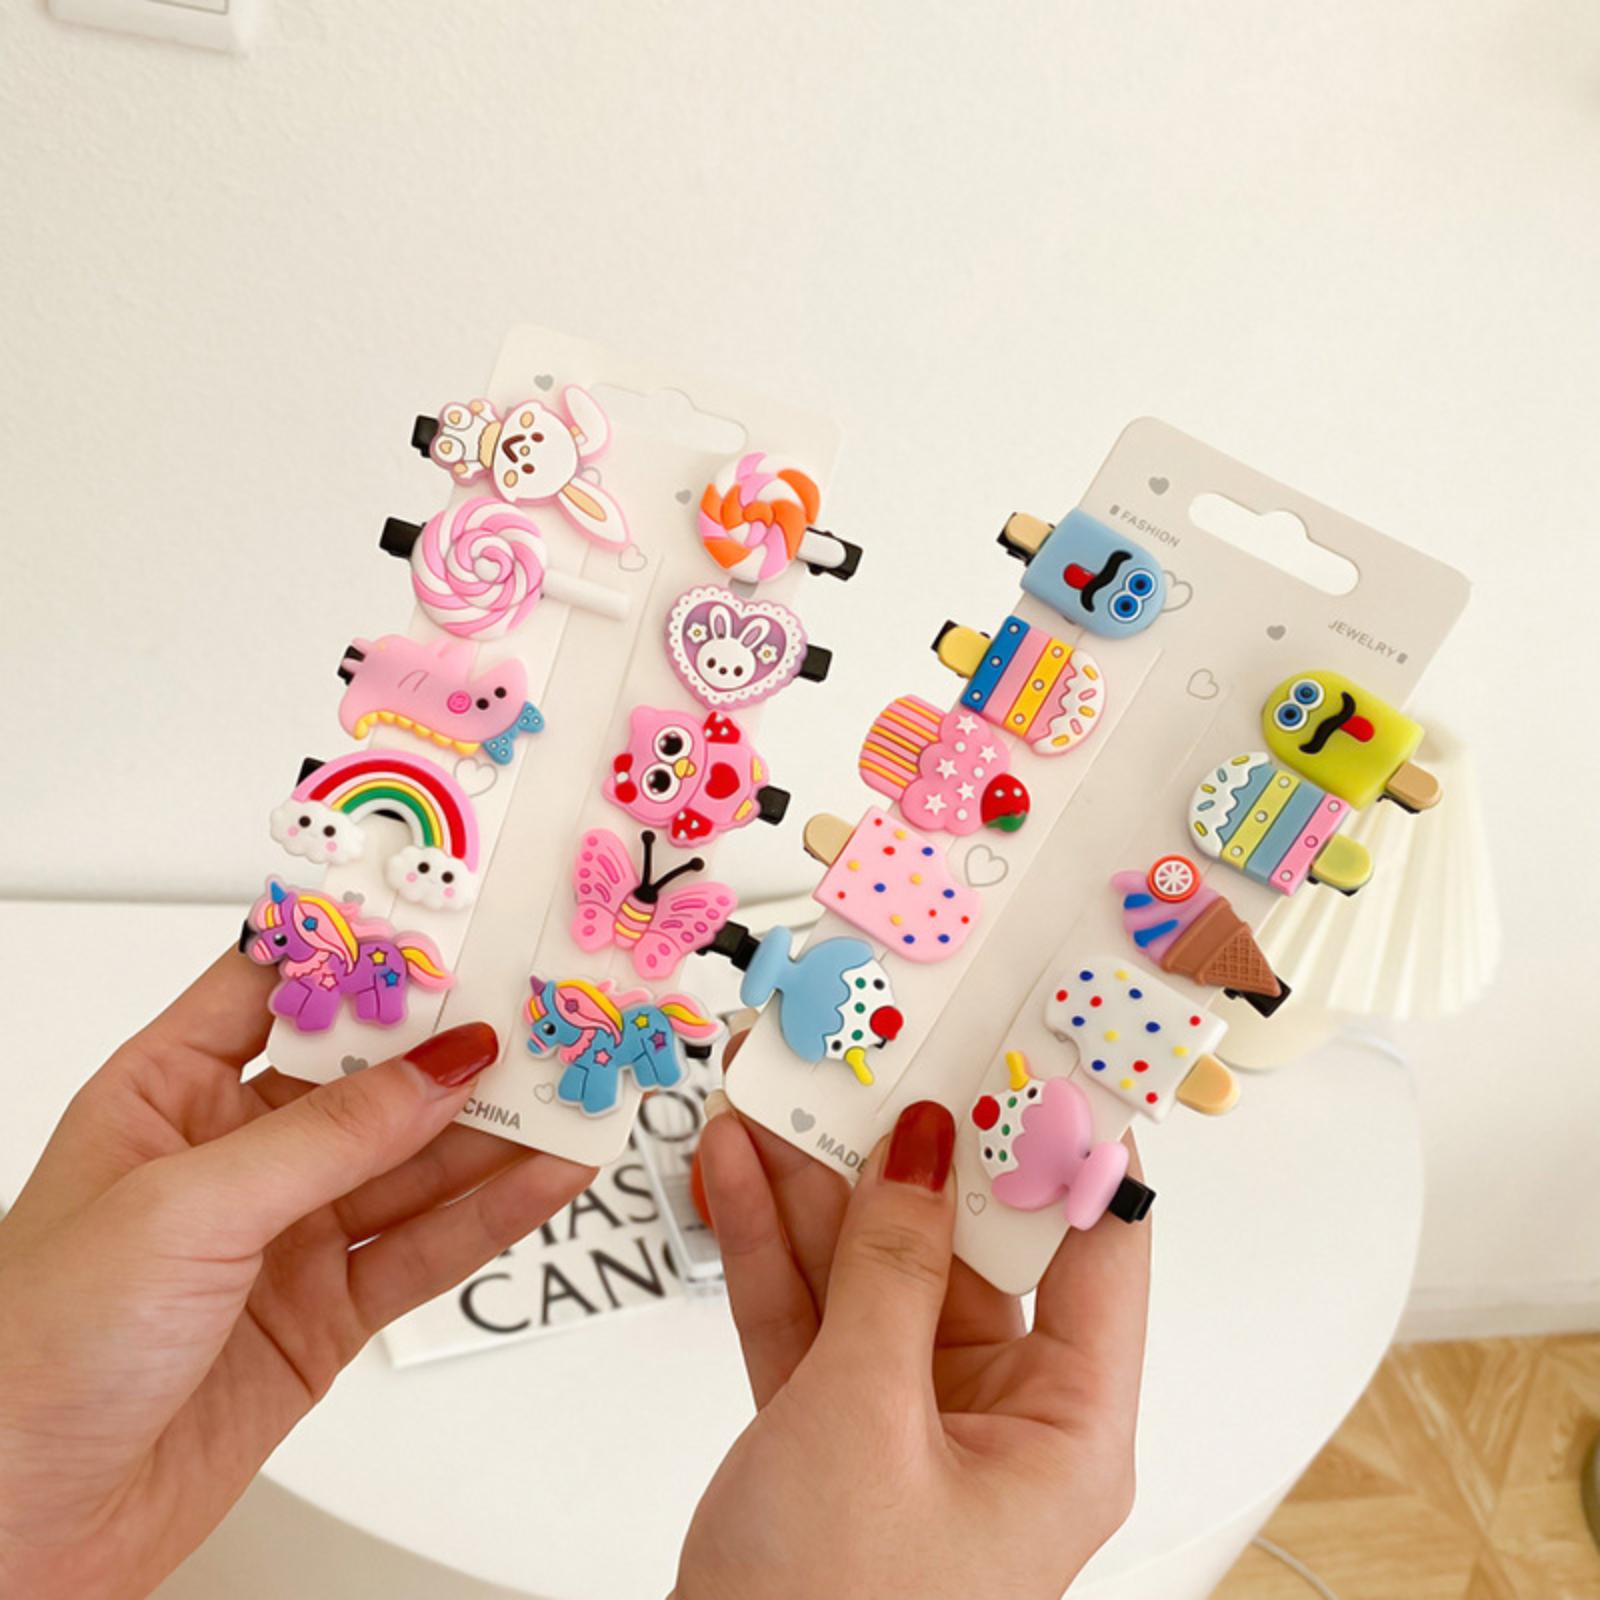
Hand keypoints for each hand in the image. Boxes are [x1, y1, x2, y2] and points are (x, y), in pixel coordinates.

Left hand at [0, 949, 593, 1599]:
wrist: (16, 1533)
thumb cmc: (32, 1354)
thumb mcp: (186, 1211)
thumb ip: (330, 1137)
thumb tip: (442, 1068)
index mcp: (169, 1094)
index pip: (281, 987)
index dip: (365, 949)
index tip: (451, 917)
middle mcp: (235, 1155)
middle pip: (371, 1077)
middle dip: (457, 1045)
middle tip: (543, 1012)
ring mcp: (287, 1235)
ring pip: (416, 1162)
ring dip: (497, 1129)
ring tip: (574, 1089)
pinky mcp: (327, 1312)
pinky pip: (427, 1247)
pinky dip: (494, 1212)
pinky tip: (545, 1175)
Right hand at [676, 1065, 1148, 1599]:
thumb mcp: (864, 1416)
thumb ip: (890, 1269)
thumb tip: (924, 1146)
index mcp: (1067, 1427)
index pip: (1094, 1249)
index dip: (1068, 1141)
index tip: (1034, 1048)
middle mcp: (999, 1415)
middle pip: (965, 1243)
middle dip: (907, 1149)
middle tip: (877, 1051)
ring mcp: (909, 1417)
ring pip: (873, 1267)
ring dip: (818, 1184)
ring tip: (779, 1090)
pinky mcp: (831, 1424)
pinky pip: (810, 1311)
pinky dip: (771, 1245)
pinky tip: (735, 1169)